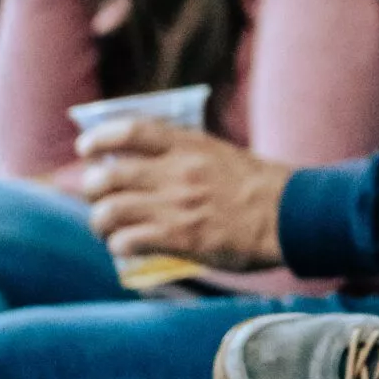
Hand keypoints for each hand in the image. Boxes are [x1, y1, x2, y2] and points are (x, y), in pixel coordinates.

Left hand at [76, 117, 289, 269]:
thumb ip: (188, 157)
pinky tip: (127, 248)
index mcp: (189, 145)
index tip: (86, 148)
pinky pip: (128, 241)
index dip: (99, 138)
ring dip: (100, 222)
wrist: (292, 216)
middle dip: (91, 188)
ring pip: (109, 211)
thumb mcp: (222, 155)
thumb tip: (153, 166)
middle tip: (97, 198)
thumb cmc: (262, 187)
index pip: (129, 131)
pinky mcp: (180, 238)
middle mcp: (177, 172)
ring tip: (105, 228)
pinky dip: (119, 245)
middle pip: (108, 175)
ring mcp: (176, 206)